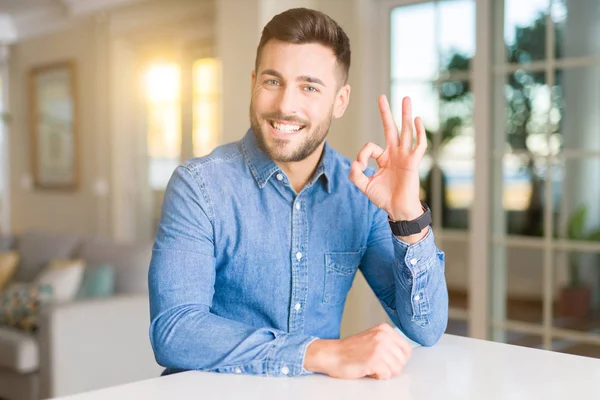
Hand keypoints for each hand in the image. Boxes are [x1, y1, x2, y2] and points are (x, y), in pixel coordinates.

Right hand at [304, 323, 411, 379]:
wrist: (332, 355)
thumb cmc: (350, 350)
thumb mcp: (373, 338)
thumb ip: (388, 343)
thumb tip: (403, 356)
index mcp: (384, 329)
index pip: (406, 349)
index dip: (398, 359)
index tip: (388, 360)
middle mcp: (383, 336)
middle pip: (402, 360)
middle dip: (391, 367)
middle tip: (377, 364)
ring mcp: (379, 347)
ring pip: (396, 369)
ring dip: (384, 372)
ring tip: (371, 366)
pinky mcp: (374, 359)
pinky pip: (386, 375)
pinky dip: (378, 376)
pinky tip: (368, 369)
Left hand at [349, 95, 426, 240]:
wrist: (398, 209)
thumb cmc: (384, 198)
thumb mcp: (364, 185)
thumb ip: (355, 174)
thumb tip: (354, 163)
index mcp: (384, 158)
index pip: (371, 147)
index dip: (363, 154)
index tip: (360, 166)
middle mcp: (395, 153)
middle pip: (391, 128)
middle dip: (386, 113)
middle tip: (382, 97)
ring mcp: (405, 156)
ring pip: (405, 131)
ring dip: (406, 114)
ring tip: (406, 99)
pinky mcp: (413, 162)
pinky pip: (418, 144)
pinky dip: (419, 132)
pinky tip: (417, 120)